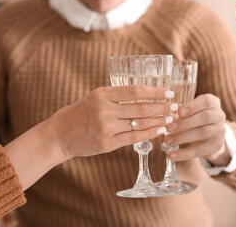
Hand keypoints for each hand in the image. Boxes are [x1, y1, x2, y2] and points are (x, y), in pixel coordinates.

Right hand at [48, 85, 175, 159]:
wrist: (60, 135)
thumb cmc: (80, 114)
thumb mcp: (95, 97)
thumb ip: (116, 96)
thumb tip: (145, 95)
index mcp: (102, 94)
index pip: (135, 91)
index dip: (155, 92)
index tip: (169, 92)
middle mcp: (104, 109)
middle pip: (141, 108)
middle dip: (162, 107)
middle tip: (175, 107)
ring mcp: (106, 127)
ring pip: (139, 123)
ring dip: (159, 121)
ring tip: (171, 119)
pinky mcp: (107, 143)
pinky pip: (134, 137)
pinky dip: (149, 133)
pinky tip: (159, 130)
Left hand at [164, 94, 230, 165]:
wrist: (210, 135)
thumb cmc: (196, 118)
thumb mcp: (192, 111)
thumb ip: (182, 112)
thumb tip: (166, 118)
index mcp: (213, 103)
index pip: (206, 101)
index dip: (193, 106)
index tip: (179, 112)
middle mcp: (219, 116)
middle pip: (204, 118)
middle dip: (184, 123)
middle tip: (168, 128)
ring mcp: (219, 131)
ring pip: (202, 134)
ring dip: (182, 138)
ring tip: (167, 141)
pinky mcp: (215, 146)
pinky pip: (199, 151)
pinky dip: (184, 154)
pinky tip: (171, 155)